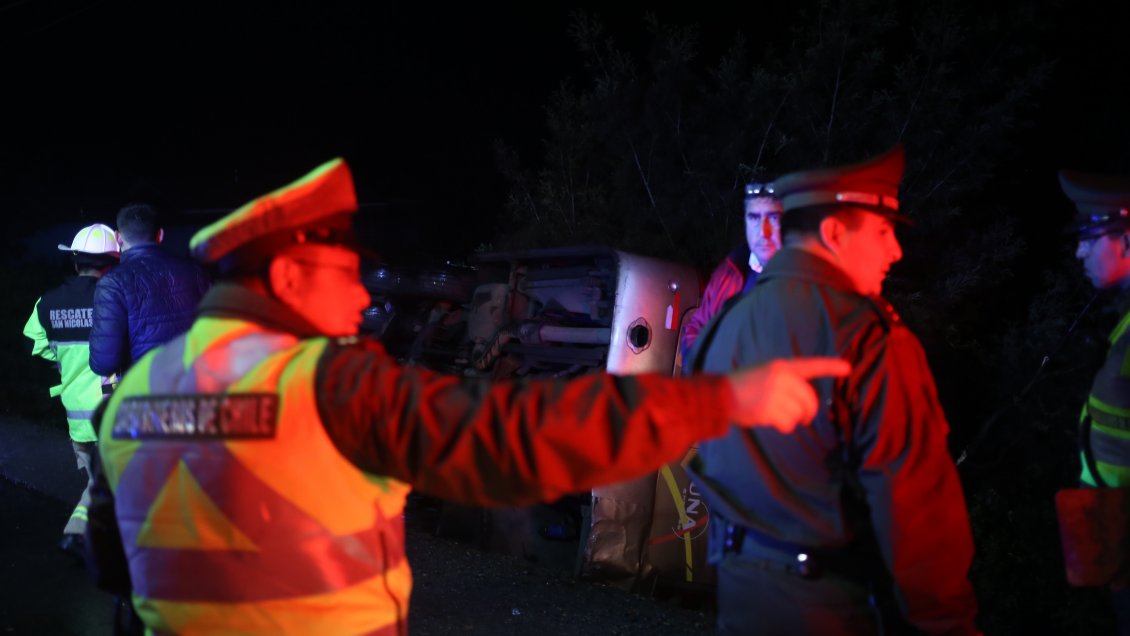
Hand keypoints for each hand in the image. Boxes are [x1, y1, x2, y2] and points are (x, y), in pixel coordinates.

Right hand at [726, 358, 849, 431]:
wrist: (720, 395)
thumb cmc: (742, 386)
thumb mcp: (765, 374)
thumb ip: (785, 384)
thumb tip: (804, 408)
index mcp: (781, 366)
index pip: (810, 365)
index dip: (830, 366)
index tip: (847, 368)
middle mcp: (781, 378)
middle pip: (809, 399)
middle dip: (808, 412)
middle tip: (805, 419)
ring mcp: (775, 393)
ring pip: (799, 414)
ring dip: (792, 420)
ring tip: (775, 416)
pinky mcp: (769, 410)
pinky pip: (788, 424)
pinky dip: (783, 427)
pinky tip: (770, 421)